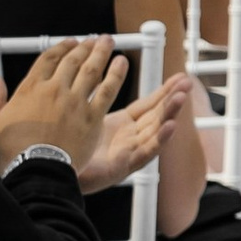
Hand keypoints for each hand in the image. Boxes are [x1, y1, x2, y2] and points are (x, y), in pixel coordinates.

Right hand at [0, 37, 124, 173]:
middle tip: (93, 40)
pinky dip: (116, 74)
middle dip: (83, 47)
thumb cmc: (11, 151)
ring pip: (91, 70)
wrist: (35, 171)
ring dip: (100, 53)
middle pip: (72, 61)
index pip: (48, 59)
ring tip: (107, 41)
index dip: (60, 48)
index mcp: (31, 89)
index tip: (70, 42)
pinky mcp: (92, 117)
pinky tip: (122, 63)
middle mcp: (55, 90)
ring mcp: (75, 102)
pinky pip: (108, 90)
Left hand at [71, 74, 195, 197]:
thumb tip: (92, 67)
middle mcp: (129, 139)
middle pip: (157, 115)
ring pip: (155, 131)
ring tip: (181, 98)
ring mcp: (128, 154)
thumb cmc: (66, 147)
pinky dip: (159, 140)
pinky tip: (170, 126)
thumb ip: (94, 96)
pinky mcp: (122, 168)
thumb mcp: (84, 115)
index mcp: (122, 126)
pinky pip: (145, 153)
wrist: (53, 173)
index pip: (148, 105)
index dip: (164, 91)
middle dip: (173, 98)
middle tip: (187, 82)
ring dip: (170, 114)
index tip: (179, 77)